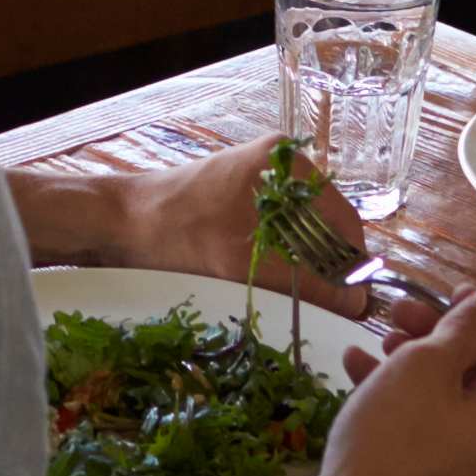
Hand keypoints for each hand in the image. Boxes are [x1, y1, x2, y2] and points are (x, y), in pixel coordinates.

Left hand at [120, 137, 365, 308]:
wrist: (117, 222)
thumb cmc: (177, 234)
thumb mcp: (243, 263)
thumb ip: (304, 283)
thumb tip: (358, 303)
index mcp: (288, 164)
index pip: (344, 220)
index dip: (352, 265)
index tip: (354, 305)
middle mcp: (281, 165)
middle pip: (324, 227)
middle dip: (327, 268)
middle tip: (325, 311)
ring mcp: (261, 180)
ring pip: (301, 233)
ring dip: (302, 268)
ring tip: (298, 303)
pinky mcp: (242, 198)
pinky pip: (279, 233)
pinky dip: (280, 260)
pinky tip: (272, 286)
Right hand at [308, 286, 475, 475]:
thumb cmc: (393, 438)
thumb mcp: (428, 366)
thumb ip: (470, 326)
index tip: (455, 292)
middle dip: (445, 338)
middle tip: (404, 312)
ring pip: (457, 401)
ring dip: (420, 363)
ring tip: (380, 339)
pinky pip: (437, 430)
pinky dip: (407, 398)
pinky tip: (359, 370)